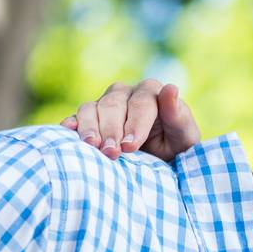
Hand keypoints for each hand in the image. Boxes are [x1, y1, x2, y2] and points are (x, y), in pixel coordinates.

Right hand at [61, 79, 201, 161]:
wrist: (159, 162)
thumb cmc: (176, 148)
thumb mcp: (184, 136)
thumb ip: (178, 114)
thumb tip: (170, 88)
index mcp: (152, 92)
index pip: (141, 104)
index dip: (135, 124)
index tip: (130, 146)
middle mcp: (126, 92)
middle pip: (113, 105)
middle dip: (111, 130)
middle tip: (111, 153)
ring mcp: (105, 103)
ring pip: (92, 108)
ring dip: (90, 128)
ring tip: (92, 146)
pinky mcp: (90, 117)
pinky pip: (77, 116)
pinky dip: (71, 124)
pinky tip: (68, 133)